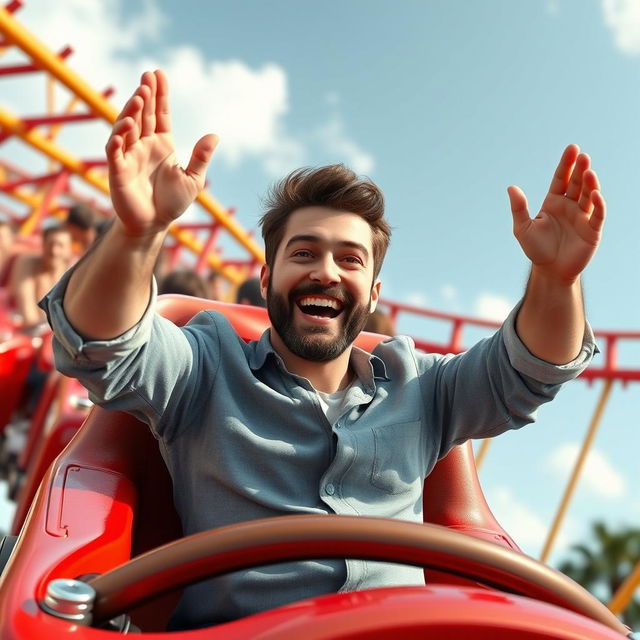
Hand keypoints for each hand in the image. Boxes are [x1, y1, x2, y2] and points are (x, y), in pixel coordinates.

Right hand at [105, 70, 217, 236]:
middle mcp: (143, 146)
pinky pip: (115, 152)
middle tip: (147, 77)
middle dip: (144, 96)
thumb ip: (201, 158)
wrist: (154, 225)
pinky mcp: (118, 171)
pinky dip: (118, 140)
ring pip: (127, 128)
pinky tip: (125, 128)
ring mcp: (129, 156)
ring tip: (139, 96)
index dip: (160, 95)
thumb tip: (215, 135)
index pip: (160, 115)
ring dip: (131, 112)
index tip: (159, 74)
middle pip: (142, 115)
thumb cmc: (172, 203)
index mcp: (161, 145)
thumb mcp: (193, 180)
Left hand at [507, 144, 605, 283]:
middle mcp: (569, 206)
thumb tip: (510, 187)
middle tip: (582, 156)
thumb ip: (518, 208)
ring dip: (589, 183)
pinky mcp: (592, 230)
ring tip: (588, 171)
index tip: (572, 148)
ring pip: (588, 195)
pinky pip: (597, 214)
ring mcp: (582, 216)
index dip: (566, 164)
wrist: (550, 271)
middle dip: (580, 169)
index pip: (561, 178)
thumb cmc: (536, 249)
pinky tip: (595, 194)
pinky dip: (597, 204)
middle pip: (576, 183)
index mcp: (553, 202)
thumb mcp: (522, 228)